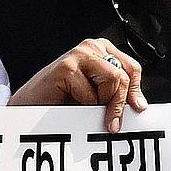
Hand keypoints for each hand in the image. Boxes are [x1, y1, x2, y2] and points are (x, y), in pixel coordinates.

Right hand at [8, 38, 147, 132]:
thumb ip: (116, 93)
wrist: (31, 108)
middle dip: (119, 103)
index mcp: (101, 51)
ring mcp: (79, 54)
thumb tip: (139, 105)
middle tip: (111, 122)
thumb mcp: (97, 95)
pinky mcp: (67, 66)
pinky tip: (71, 102)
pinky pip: (92, 93)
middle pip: (124, 75)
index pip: (132, 68)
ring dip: (103, 102)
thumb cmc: (62, 100)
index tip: (137, 108)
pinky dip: (85, 105)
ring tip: (85, 107)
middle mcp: (92, 47)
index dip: (134, 91)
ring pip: (114, 79)